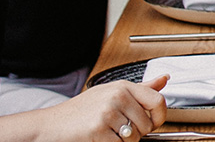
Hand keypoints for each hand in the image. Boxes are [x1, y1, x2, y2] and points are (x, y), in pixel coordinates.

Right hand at [40, 75, 168, 140]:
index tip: (151, 122)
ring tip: (106, 132)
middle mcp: (117, 96)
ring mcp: (108, 112)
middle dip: (136, 133)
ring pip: (134, 137)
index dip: (158, 117)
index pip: (158, 101)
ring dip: (122, 141)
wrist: (50, 125)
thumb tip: (164, 79)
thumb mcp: (110, 92)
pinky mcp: (99, 129)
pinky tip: (99, 137)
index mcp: (122, 87)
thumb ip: (140, 89)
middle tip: (117, 129)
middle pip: (147, 125)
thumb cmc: (79, 111)